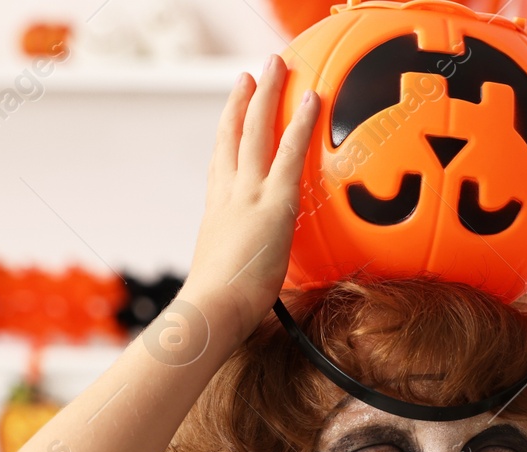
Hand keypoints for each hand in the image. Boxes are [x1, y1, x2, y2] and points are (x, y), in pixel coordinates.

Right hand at [182, 53, 318, 340]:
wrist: (213, 309)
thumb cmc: (220, 310)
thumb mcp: (230, 283)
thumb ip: (246, 273)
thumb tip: (259, 293)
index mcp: (216, 214)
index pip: (221, 166)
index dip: (225, 137)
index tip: (231, 116)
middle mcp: (228, 196)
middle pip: (233, 137)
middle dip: (242, 102)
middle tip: (250, 75)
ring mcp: (248, 195)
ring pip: (256, 132)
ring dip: (267, 95)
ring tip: (275, 66)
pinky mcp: (274, 203)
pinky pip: (290, 153)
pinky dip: (301, 123)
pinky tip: (313, 99)